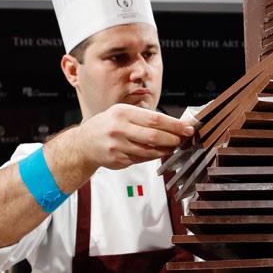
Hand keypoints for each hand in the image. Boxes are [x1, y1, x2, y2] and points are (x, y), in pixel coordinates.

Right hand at [50, 104, 194, 190]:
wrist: (84, 143)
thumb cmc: (108, 125)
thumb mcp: (122, 113)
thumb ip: (145, 118)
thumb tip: (173, 124)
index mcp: (123, 113)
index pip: (155, 119)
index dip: (174, 125)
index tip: (187, 128)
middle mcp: (119, 128)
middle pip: (154, 136)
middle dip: (173, 139)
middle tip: (183, 139)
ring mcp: (118, 146)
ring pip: (149, 150)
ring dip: (165, 150)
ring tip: (174, 146)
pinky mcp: (118, 160)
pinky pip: (142, 159)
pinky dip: (153, 156)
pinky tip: (159, 152)